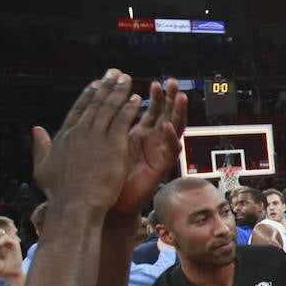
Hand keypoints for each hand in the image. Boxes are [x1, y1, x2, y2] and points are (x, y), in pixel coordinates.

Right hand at [31, 69, 140, 212]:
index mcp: (64, 137)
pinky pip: (123, 120)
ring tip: (126, 79)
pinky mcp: (113, 145)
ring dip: (118, 92)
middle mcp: (79, 132)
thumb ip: (40, 147)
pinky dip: (129, 108)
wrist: (75, 205)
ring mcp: (96, 137)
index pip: (78, 110)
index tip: (95, 84)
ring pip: (109, 108)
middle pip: (94, 104)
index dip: (88, 96)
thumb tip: (36, 130)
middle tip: (114, 72)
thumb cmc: (59, 193)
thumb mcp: (43, 168)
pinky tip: (136, 98)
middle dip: (105, 86)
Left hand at [112, 78, 187, 217]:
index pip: (153, 110)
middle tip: (171, 82)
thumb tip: (108, 100)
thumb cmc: (106, 174)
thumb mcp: (108, 142)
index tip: (154, 82)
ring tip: (179, 96)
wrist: (110, 202)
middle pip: (167, 115)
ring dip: (177, 112)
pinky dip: (171, 137)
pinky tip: (167, 125)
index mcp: (142, 134)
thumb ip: (112, 124)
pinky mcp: (162, 167)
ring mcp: (159, 153)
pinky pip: (171, 150)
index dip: (155, 96)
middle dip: (170, 98)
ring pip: (175, 129)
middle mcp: (154, 142)